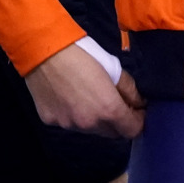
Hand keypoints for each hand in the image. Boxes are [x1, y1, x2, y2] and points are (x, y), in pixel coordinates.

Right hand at [26, 44, 144, 138]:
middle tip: (112, 100)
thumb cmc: (82, 53)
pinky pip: (69, 123)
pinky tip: (68, 96)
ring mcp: (68, 125)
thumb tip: (140, 103)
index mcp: (108, 110)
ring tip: (87, 96)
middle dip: (117, 120)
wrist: (43, 49)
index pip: (132, 131)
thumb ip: (130, 90)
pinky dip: (73, 115)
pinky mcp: (51, 121)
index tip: (136, 110)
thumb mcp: (113, 67)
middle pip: (112, 132)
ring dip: (94, 119)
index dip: (138, 120)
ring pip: (90, 129)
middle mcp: (89, 124)